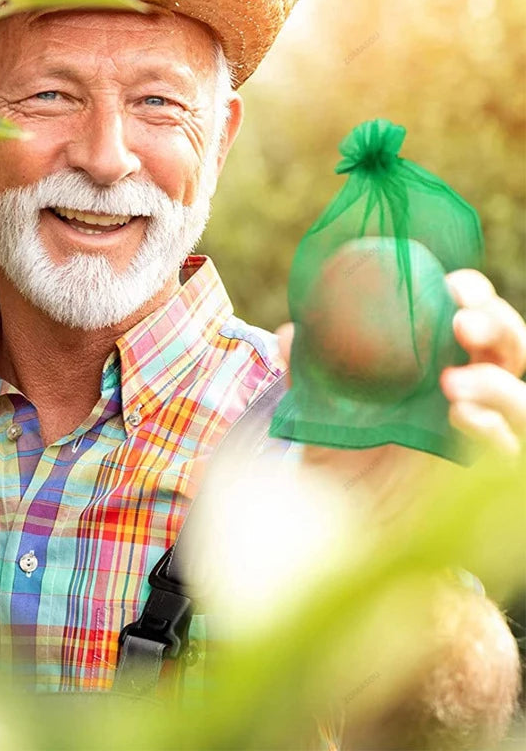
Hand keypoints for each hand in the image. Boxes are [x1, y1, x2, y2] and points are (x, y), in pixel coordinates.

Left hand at [275, 268, 525, 520]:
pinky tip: (460, 418)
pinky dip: (490, 429)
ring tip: (449, 383)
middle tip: (462, 321)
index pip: (472, 317)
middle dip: (498, 325)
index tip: (452, 283)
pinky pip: (508, 451)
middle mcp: (466, 389)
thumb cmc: (337, 448)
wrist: (335, 511)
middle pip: (511, 348)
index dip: (474, 295)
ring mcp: (479, 431)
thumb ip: (307, 368)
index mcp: (435, 359)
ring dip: (495, 383)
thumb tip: (291, 332)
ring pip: (522, 399)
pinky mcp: (479, 473)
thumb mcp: (315, 404)